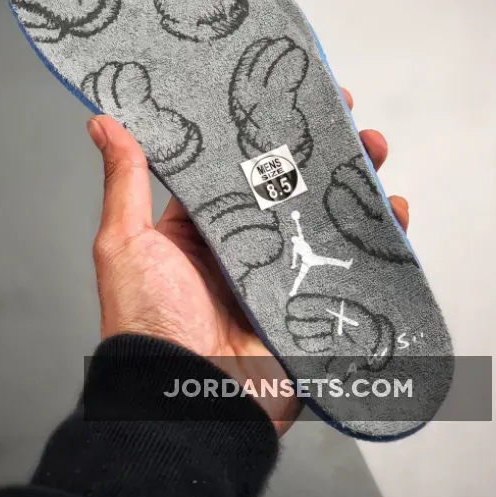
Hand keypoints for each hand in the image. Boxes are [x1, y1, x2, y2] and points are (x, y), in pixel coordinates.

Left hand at [86, 88, 408, 436]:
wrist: (182, 401)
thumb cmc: (146, 322)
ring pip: (327, 218)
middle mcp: (247, 246)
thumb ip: (125, 181)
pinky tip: (392, 213)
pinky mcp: (313, 305)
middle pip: (292, 185)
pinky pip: (354, 268)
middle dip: (320, 147)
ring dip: (354, 181)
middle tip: (343, 114)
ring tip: (371, 148)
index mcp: (205, 227)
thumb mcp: (126, 242)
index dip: (265, 130)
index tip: (289, 95)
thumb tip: (103, 123)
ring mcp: (284, 275)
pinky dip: (379, 242)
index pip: (241, 165)